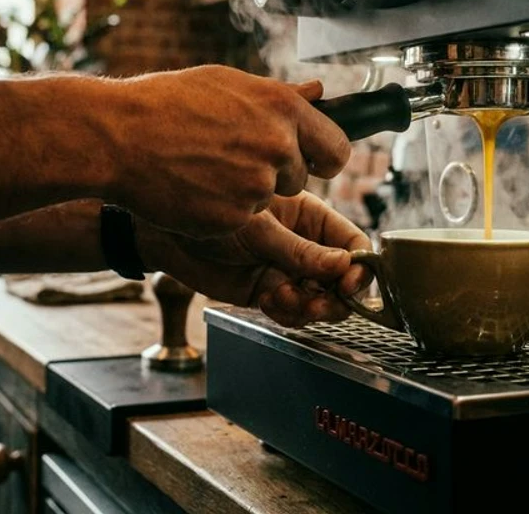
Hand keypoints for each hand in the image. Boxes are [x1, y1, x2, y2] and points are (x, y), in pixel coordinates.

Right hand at [110, 65, 350, 237]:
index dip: (323, 157)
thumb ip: (280, 94)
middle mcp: (278, 147)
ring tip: (207, 166)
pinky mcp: (234, 219)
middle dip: (276, 172)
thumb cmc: (166, 103)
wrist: (117, 137)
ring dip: (247, 191)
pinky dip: (223, 209)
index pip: (337, 149)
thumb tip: (318, 92)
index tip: (312, 160)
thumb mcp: (228, 82)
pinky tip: (196, 187)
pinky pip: (242, 218)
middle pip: (300, 177)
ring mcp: (256, 186)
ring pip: (268, 199)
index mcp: (284, 109)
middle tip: (233, 157)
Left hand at [139, 190, 372, 327]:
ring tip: (286, 298)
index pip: (352, 243)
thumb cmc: (212, 215)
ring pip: (321, 300)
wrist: (168, 237)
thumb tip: (342, 266)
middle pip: (343, 279)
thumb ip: (299, 250)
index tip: (348, 284)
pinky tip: (270, 300)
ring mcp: (289, 270)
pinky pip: (294, 312)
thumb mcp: (260, 229)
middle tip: (316, 303)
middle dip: (335, 297)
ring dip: (310, 308)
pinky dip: (288, 313)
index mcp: (311, 217)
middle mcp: (306, 244)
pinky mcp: (270, 292)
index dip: (359, 267)